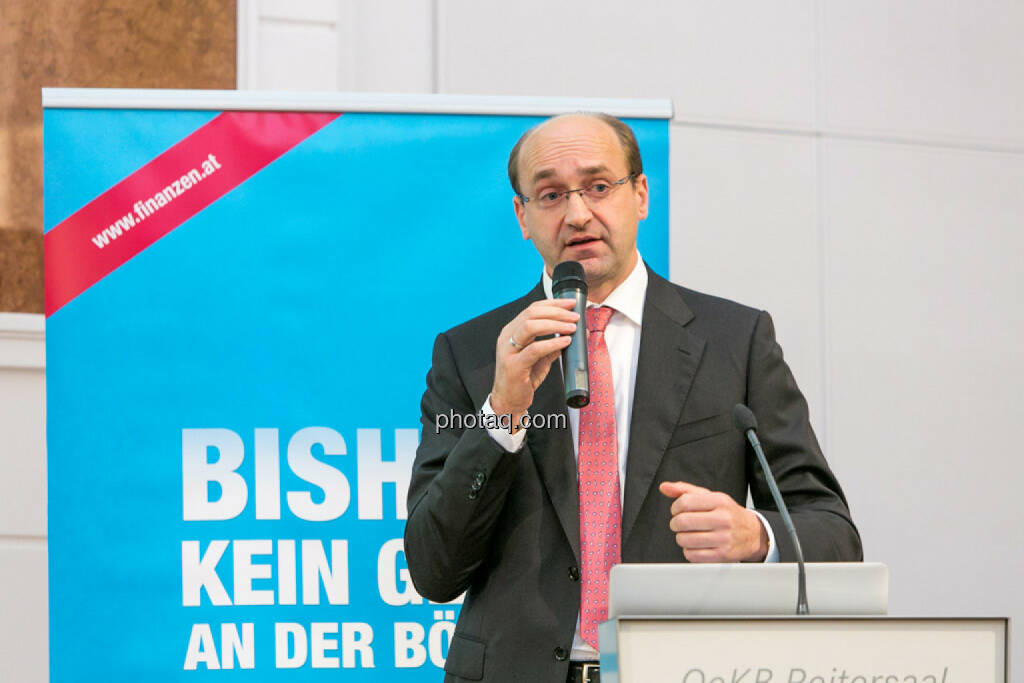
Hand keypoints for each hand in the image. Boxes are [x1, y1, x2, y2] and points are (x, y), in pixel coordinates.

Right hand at [491, 298, 577, 424]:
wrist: (508, 401)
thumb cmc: (522, 379)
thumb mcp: (540, 359)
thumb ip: (553, 346)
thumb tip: (574, 335)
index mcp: (512, 331)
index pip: (532, 309)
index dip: (553, 303)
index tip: (571, 303)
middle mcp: (507, 337)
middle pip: (532, 313)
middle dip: (557, 312)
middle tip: (575, 317)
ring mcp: (508, 350)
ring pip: (531, 326)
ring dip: (555, 324)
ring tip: (572, 328)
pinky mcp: (514, 365)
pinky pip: (534, 349)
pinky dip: (552, 343)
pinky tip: (564, 342)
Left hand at [658, 480, 768, 561]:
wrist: (752, 533)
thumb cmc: (727, 514)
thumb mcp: (709, 496)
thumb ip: (685, 490)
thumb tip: (664, 486)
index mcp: (719, 501)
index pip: (685, 502)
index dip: (675, 507)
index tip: (677, 511)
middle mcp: (723, 519)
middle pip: (682, 522)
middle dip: (676, 523)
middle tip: (680, 524)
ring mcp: (723, 538)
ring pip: (685, 539)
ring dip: (681, 538)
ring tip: (688, 534)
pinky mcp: (722, 555)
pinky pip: (692, 555)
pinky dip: (688, 551)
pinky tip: (695, 545)